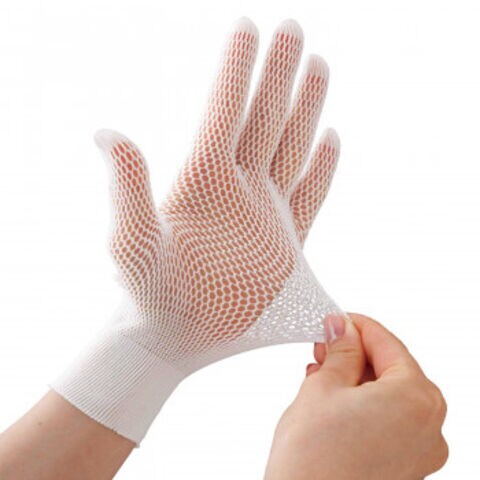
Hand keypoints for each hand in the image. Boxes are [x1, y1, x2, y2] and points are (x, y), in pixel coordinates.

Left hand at [52, 18, 342, 443]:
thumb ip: (127, 191)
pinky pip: (309, 197)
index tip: (248, 26)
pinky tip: (329, 139)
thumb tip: (104, 133)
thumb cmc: (149, 295)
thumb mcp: (134, 244)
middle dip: (278, 73)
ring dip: (304, 108)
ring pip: (290, 148)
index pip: (224, 112)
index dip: (236, 70)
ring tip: (317, 65)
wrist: (175, 337)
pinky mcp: (286, 245)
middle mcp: (237, 189)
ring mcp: (264, 213)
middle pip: (263, 119)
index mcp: (203, 181)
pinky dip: (321, 169)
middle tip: (291, 28)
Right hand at [265, 314, 447, 479]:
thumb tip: (342, 328)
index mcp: (417, 399)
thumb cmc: (313, 459)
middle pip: (392, 370)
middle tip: (324, 344)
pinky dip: (363, 404)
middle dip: (355, 354)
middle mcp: (430, 427)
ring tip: (321, 369)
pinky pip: (388, 421)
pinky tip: (333, 397)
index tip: (337, 319)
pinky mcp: (404, 468)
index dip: (357, 326)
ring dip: (355, 378)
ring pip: (389, 396)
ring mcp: (420, 452)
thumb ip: (340, 351)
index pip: (388, 344)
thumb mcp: (324, 386)